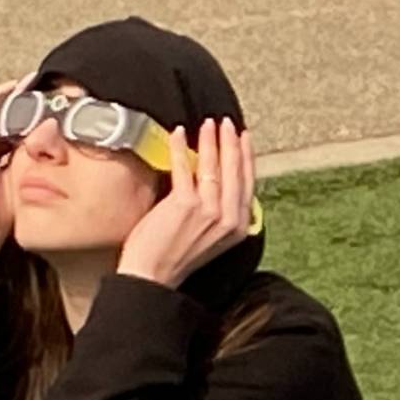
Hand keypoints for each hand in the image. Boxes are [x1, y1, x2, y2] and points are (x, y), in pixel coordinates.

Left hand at [115, 119, 256, 288]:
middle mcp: (228, 217)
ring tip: (207, 124)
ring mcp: (208, 210)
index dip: (246, 157)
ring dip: (210, 140)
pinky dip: (181, 148)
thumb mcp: (212, 238)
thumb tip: (218, 185)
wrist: (152, 276)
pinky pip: (184, 168)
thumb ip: (220, 214)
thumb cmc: (176, 257)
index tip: (243, 138)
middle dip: (231, 142)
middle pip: (234, 170)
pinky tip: (179, 133)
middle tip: (226, 123)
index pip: (247, 182)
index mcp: (238, 226)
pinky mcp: (184, 204)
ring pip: (213, 166)